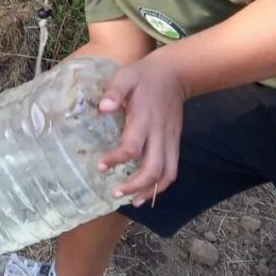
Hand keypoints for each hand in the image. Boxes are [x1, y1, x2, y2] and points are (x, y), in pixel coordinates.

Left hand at [97, 55, 186, 205]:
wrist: (175, 73)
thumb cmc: (144, 76)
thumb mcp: (126, 76)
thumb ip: (114, 92)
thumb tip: (102, 108)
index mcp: (144, 119)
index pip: (133, 147)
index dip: (116, 159)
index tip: (100, 166)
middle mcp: (160, 133)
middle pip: (153, 168)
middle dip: (135, 185)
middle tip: (115, 193)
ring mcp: (170, 140)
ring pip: (166, 174)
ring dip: (150, 191)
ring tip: (132, 202)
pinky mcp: (175, 143)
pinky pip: (172, 169)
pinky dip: (161, 185)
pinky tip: (147, 193)